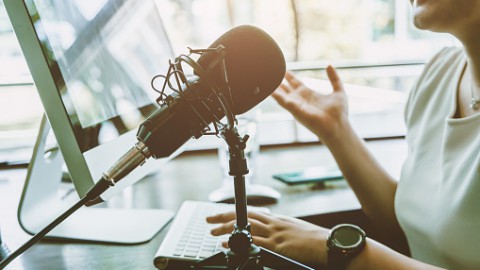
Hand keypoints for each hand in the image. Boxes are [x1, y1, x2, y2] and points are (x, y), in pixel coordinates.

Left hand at [207, 211, 328, 266]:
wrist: (328, 244)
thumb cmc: (316, 240)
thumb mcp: (296, 230)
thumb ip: (282, 231)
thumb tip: (272, 235)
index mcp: (279, 220)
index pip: (252, 212)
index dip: (235, 212)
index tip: (223, 214)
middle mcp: (275, 223)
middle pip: (244, 216)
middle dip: (224, 217)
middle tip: (210, 219)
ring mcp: (275, 234)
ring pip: (245, 226)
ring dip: (226, 228)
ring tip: (213, 231)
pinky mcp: (278, 246)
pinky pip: (254, 242)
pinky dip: (239, 241)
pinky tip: (228, 243)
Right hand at [272, 66, 347, 140]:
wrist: (337, 126)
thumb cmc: (339, 114)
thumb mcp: (338, 91)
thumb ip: (334, 79)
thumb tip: (328, 65)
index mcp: (309, 95)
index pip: (296, 84)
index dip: (290, 77)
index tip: (284, 70)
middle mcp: (300, 100)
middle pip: (286, 88)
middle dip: (278, 81)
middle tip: (270, 73)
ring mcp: (296, 104)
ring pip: (280, 94)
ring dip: (273, 87)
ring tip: (264, 79)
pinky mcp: (294, 109)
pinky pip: (281, 100)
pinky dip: (274, 94)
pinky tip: (267, 88)